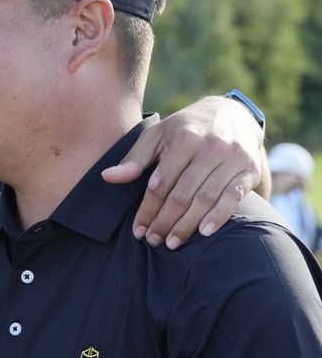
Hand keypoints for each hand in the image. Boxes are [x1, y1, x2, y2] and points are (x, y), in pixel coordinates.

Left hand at [102, 96, 264, 249]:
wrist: (233, 114)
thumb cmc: (186, 129)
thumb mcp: (157, 135)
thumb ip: (135, 158)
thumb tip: (107, 177)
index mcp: (183, 139)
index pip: (160, 184)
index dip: (147, 210)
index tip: (137, 230)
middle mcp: (210, 147)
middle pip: (182, 194)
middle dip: (165, 221)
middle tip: (153, 240)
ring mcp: (232, 159)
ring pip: (206, 199)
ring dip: (187, 225)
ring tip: (172, 243)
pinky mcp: (249, 170)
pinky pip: (233, 198)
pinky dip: (219, 217)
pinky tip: (204, 233)